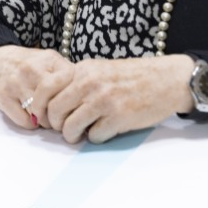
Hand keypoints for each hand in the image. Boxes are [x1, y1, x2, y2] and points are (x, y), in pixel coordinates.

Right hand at [0, 45, 73, 129]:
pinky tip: (30, 115)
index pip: (69, 83)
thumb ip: (66, 76)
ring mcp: (16, 82)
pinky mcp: (3, 96)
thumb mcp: (50, 62)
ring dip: (45, 121)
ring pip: (40, 115)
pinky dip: (31, 123)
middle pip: (54, 102)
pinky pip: (25, 121)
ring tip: (44, 115)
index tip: (70, 104)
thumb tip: (81, 102)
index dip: (72, 99)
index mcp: (49, 59)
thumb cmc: (30, 65)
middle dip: (58, 115)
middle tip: (58, 117)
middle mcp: (32, 69)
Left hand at [38, 55, 196, 143]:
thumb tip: (55, 103)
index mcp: (83, 70)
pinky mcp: (118, 117)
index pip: (46, 89)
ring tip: (80, 134)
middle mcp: (89, 83)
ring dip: (72, 136)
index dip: (40, 107)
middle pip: (54, 111)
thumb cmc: (134, 77)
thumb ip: (79, 82)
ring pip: (70, 127)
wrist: (167, 80)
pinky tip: (104, 131)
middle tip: (65, 128)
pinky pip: (94, 136)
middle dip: (56, 125)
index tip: (44, 117)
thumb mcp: (101, 69)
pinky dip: (96, 138)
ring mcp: (103, 100)